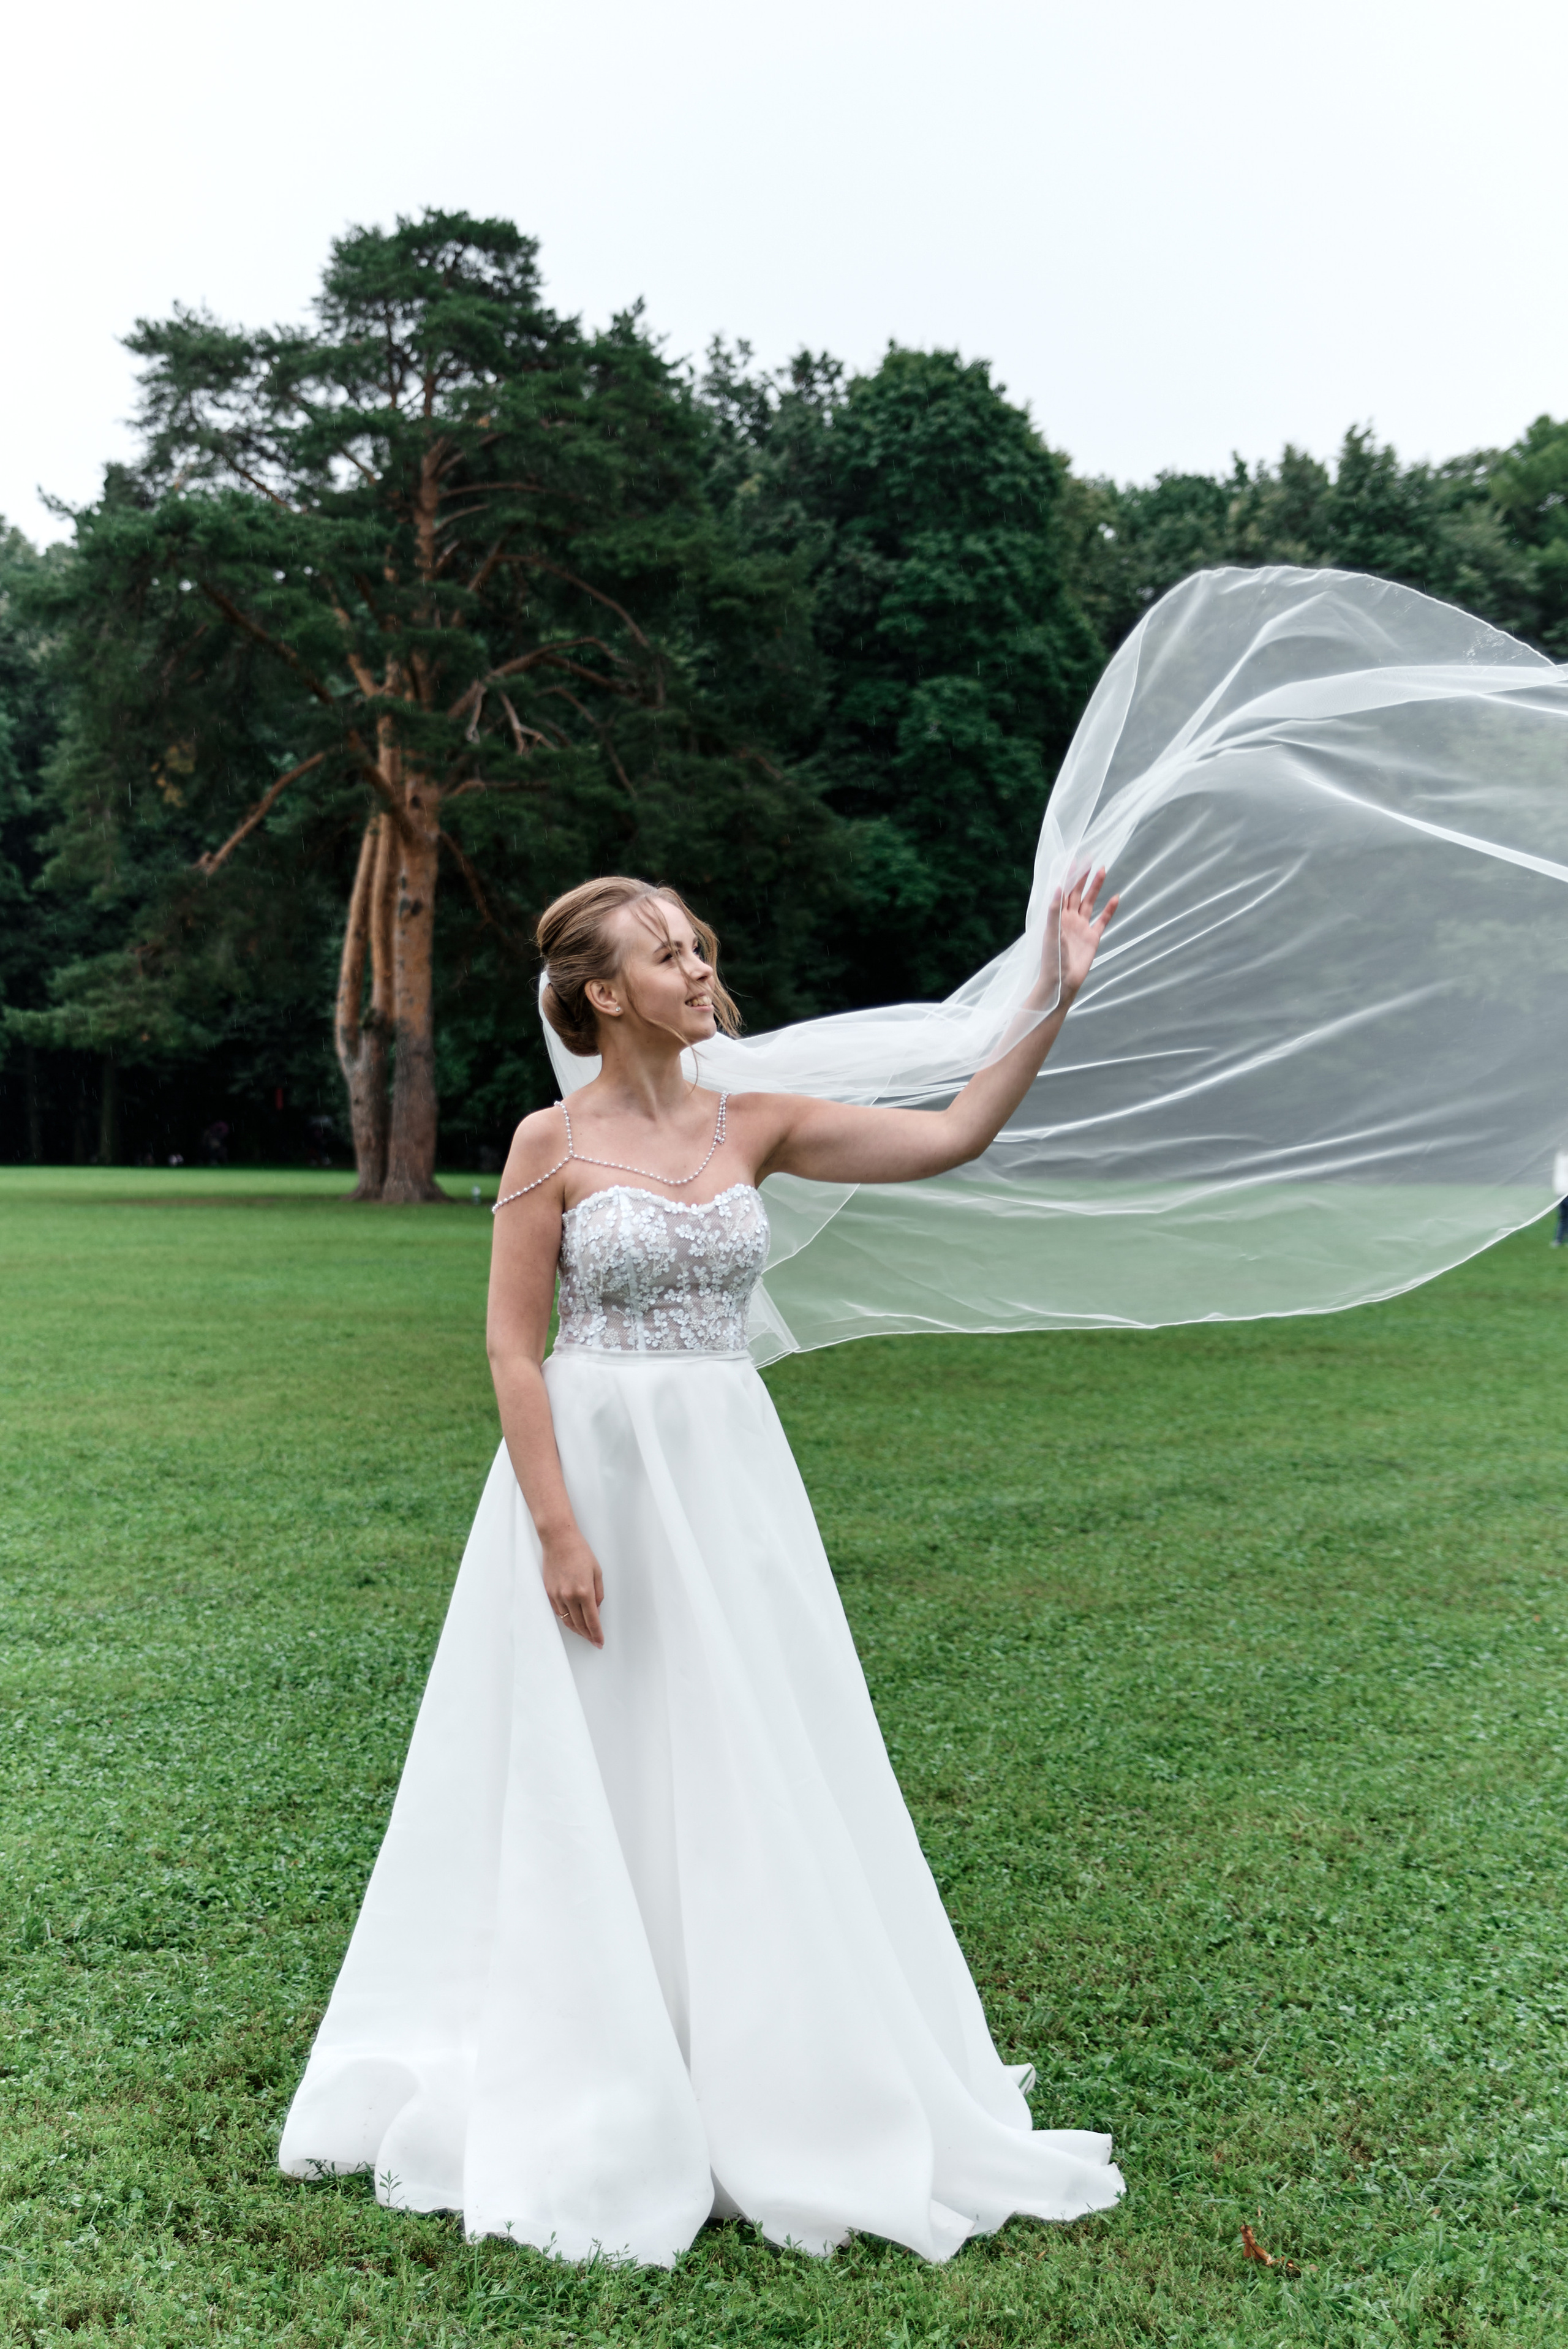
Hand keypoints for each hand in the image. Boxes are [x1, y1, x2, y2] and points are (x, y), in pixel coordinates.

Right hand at [540, 1528, 604, 1646]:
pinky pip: (558, 1612)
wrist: (559, 1541)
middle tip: (594, 1641)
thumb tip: (596, 1610)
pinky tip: (572, 1622)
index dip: (596, 1634)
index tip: (600, 1642)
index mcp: (584, 1591)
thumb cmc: (580, 1553)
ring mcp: (557, 1596)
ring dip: (577, 1630)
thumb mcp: (597, 1572)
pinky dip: (566, 1619)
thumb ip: (598, 1594)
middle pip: (579, 1624)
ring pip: (567, 1621)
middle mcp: (569, 1596)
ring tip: (585, 1634)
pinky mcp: (549, 1593)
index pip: (592, 1621)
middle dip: (588, 1635)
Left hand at [1048, 866, 1118, 1001]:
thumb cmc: (1052, 959)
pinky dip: (1109, 909)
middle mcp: (1069, 919)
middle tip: (1090, 859)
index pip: (1062, 891)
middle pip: (1076, 893)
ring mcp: (1081, 927)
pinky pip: (1103, 920)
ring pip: (1090, 902)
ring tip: (1102, 870)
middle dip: (1082, 876)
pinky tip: (1116, 897)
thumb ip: (1054, 911)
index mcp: (1056, 916)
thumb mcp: (1051, 933)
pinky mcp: (1092, 937)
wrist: (1061, 982)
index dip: (1068, 876)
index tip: (1074, 860)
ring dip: (1095, 887)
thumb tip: (1057, 887)